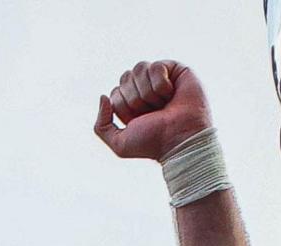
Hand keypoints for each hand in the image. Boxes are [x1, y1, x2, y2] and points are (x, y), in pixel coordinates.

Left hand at [93, 60, 213, 163]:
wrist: (179, 140)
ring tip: (163, 104)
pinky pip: (156, 66)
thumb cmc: (154, 143)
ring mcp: (161, 78)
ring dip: (148, 92)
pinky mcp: (176, 70)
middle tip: (153, 113)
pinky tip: (171, 94)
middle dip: (135, 99)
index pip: (115, 92)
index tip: (140, 120)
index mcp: (132, 104)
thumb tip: (103, 96)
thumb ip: (101, 126)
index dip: (124, 106)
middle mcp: (145, 89)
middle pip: (125, 77)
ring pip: (139, 68)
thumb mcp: (119, 144)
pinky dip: (161, 84)